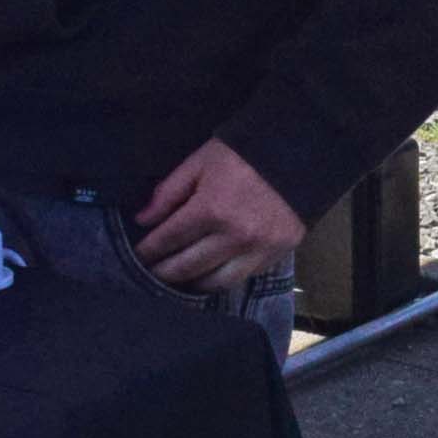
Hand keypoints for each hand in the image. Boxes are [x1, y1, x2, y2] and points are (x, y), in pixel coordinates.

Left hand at [135, 138, 305, 291]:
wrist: (299, 153)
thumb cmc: (244, 153)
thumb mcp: (200, 162)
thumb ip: (169, 191)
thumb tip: (143, 219)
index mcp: (210, 209)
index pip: (168, 239)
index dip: (148, 251)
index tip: (138, 257)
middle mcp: (233, 236)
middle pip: (187, 266)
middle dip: (163, 272)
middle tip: (150, 275)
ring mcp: (257, 250)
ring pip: (215, 282)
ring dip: (192, 284)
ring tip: (178, 280)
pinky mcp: (276, 255)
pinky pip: (242, 278)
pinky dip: (221, 280)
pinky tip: (209, 274)